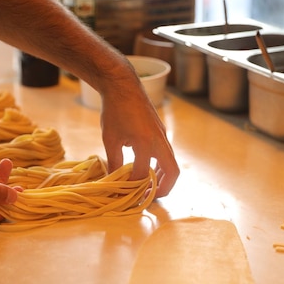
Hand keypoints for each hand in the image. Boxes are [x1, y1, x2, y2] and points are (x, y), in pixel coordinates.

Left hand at [100, 81, 179, 198]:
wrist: (123, 86)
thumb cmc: (114, 111)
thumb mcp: (110, 139)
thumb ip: (115, 162)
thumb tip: (115, 181)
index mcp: (146, 143)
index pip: (142, 174)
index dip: (133, 186)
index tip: (123, 193)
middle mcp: (159, 141)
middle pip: (172, 172)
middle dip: (163, 188)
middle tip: (149, 198)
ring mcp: (162, 135)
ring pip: (171, 163)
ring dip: (162, 177)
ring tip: (149, 187)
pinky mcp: (161, 132)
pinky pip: (165, 154)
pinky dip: (160, 165)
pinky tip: (146, 168)